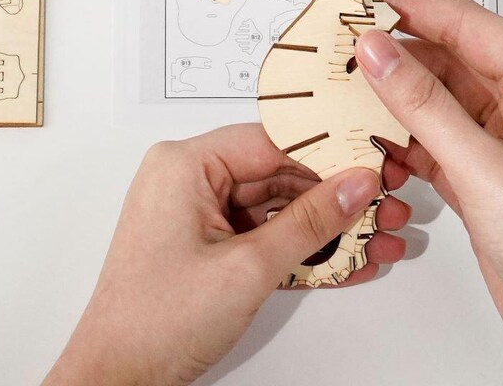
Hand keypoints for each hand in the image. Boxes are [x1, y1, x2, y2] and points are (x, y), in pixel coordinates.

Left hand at [44, 124, 408, 385]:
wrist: (116, 382)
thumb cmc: (153, 322)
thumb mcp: (247, 269)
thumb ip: (309, 222)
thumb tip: (355, 183)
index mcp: (185, 164)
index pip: (272, 141)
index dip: (328, 153)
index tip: (374, 161)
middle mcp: (189, 180)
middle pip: (279, 174)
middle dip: (336, 196)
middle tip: (386, 205)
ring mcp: (198, 216)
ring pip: (278, 209)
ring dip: (327, 228)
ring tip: (378, 236)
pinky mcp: (208, 249)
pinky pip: (263, 236)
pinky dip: (301, 251)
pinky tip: (347, 260)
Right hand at [355, 0, 502, 385]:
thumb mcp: (482, 166)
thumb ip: (422, 103)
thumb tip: (376, 48)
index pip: (467, 22)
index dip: (414, 5)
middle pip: (450, 56)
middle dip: (398, 50)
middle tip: (342, 44)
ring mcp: (501, 141)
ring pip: (438, 99)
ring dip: (396, 96)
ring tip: (346, 89)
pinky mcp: (483, 176)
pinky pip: (435, 138)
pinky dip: (404, 138)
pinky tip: (372, 139)